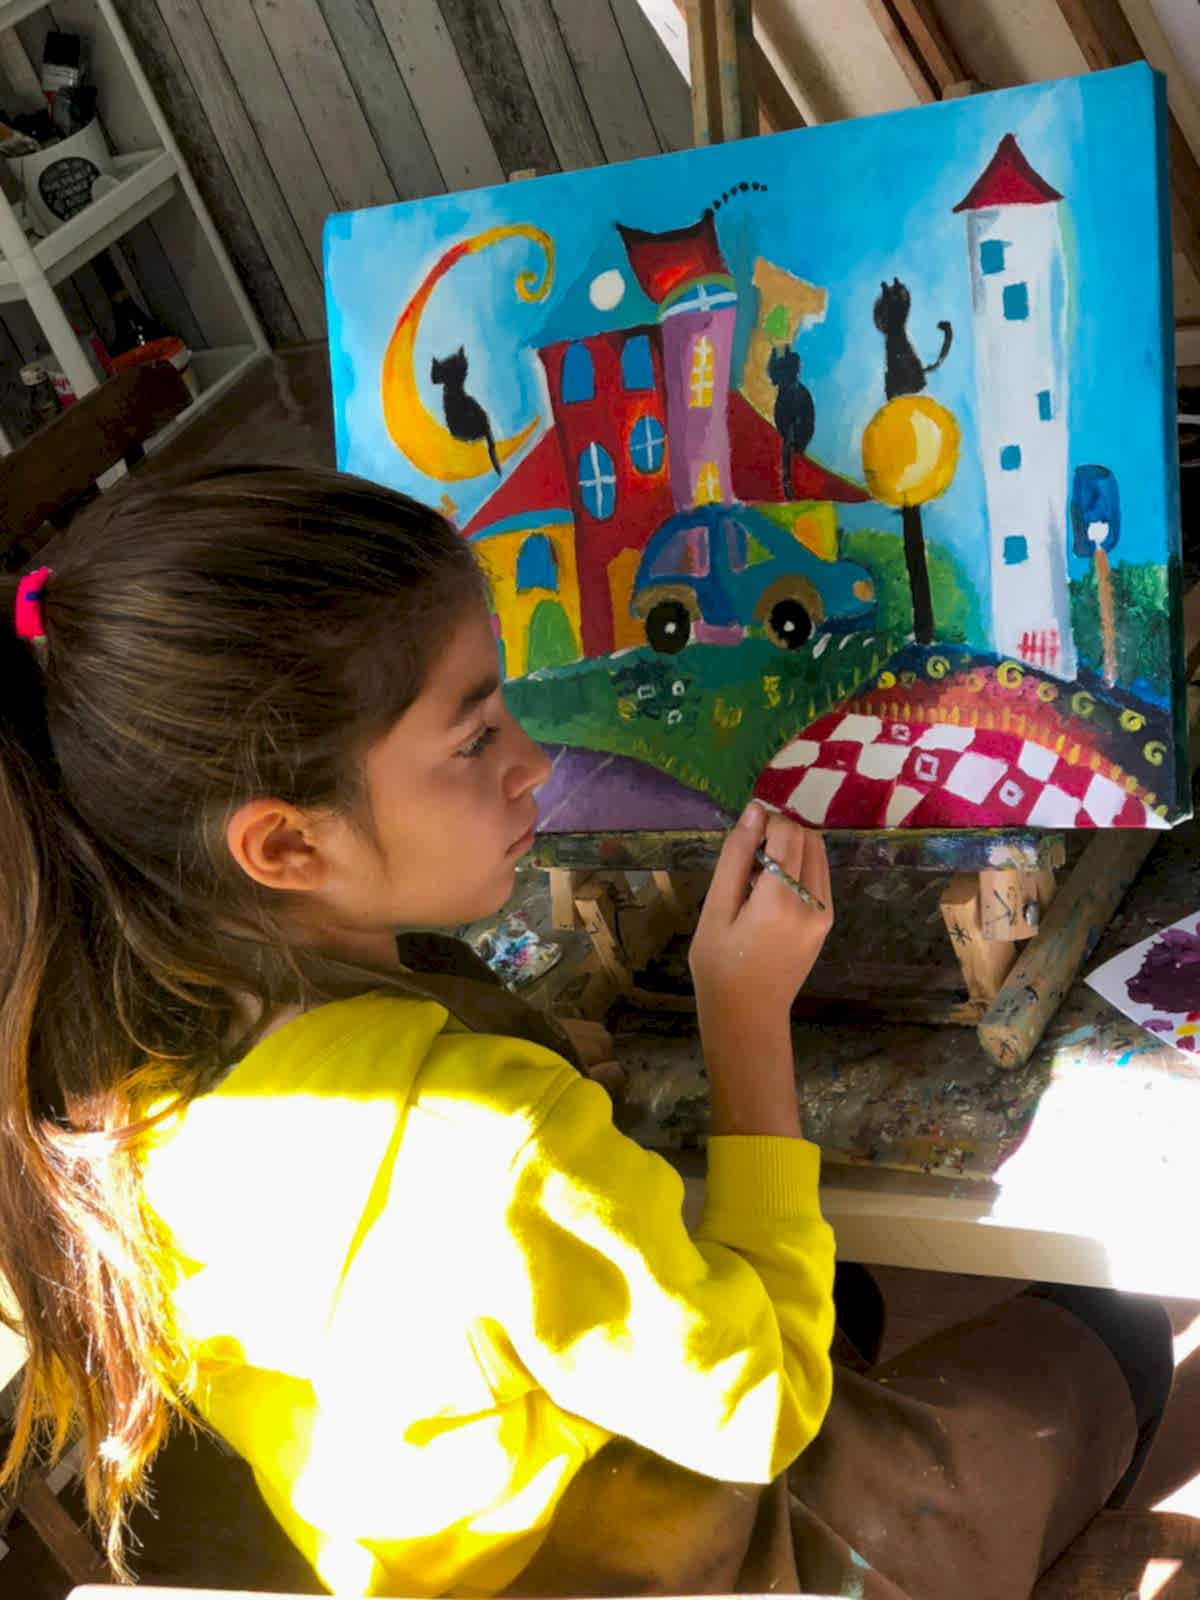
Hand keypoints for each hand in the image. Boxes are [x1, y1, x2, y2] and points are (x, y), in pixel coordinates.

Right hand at [689, 802, 832, 1026]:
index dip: (766, 821)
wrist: (747, 1014)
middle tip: (748, 853)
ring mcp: (824, 913)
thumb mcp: (716, 908)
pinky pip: (818, 876)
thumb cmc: (720, 965)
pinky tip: (771, 889)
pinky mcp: (826, 921)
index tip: (743, 835)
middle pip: (808, 838)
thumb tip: (754, 811)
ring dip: (791, 847)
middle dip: (780, 831)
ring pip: (818, 854)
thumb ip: (736, 858)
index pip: (789, 833)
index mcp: (780, 900)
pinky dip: (799, 868)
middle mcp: (812, 903)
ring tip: (758, 872)